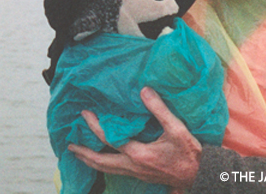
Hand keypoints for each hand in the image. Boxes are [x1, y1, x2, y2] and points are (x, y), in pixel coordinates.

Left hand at [68, 87, 201, 189]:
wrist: (196, 175)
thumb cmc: (187, 152)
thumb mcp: (176, 128)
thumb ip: (159, 109)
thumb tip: (144, 91)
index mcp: (138, 153)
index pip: (110, 138)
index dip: (95, 126)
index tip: (85, 114)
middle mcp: (132, 165)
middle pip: (100, 161)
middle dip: (83, 152)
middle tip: (70, 145)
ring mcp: (135, 173)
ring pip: (106, 169)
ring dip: (90, 161)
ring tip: (79, 154)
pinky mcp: (140, 175)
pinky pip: (114, 171)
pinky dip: (103, 165)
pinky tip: (103, 160)